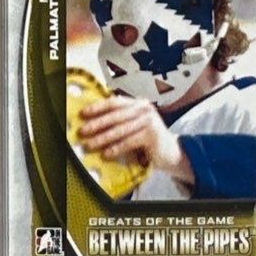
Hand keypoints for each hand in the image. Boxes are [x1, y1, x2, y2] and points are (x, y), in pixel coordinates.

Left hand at [78, 95, 194, 185]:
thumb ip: (121, 119)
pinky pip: (129, 142)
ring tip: (90, 144)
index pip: (115, 102)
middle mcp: (144, 109)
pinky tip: (106, 153)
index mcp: (138, 103)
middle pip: (115, 116)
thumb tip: (93, 121)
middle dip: (97, 123)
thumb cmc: (149, 139)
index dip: (98, 107)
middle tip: (83, 130)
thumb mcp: (135, 124)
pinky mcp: (152, 135)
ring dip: (102, 138)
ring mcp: (149, 121)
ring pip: (120, 130)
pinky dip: (116, 148)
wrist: (172, 152)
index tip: (84, 113)